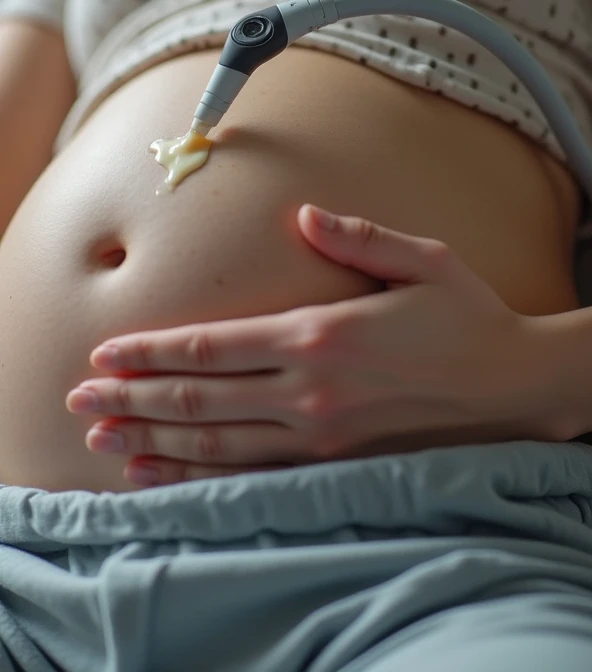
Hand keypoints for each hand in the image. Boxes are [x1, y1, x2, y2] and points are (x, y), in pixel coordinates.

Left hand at [65, 205, 547, 487]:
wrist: (513, 384)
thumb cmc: (467, 315)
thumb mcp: (420, 259)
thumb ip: (355, 236)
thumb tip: (302, 214)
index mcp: (319, 334)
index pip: (213, 346)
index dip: (153, 351)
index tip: (107, 353)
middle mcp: (309, 390)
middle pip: (199, 398)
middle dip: (132, 397)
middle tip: (79, 399)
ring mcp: (319, 435)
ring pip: (215, 443)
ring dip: (152, 439)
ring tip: (102, 437)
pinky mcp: (333, 463)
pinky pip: (252, 473)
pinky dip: (199, 475)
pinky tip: (164, 474)